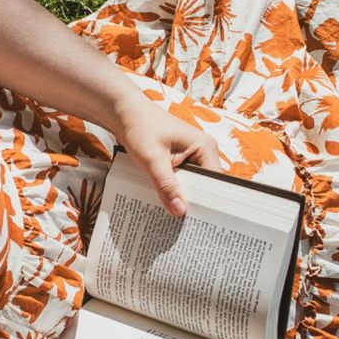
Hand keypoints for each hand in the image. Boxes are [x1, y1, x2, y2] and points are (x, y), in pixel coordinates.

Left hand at [111, 98, 223, 216]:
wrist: (123, 113)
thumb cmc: (140, 127)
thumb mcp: (152, 158)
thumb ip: (166, 185)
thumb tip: (180, 210)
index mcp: (205, 147)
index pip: (215, 182)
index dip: (209, 202)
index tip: (200, 221)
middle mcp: (202, 152)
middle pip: (204, 186)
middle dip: (193, 202)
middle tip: (185, 226)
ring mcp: (191, 156)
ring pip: (190, 185)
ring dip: (180, 197)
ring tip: (174, 218)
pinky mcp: (178, 160)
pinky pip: (180, 181)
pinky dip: (172, 191)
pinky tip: (165, 204)